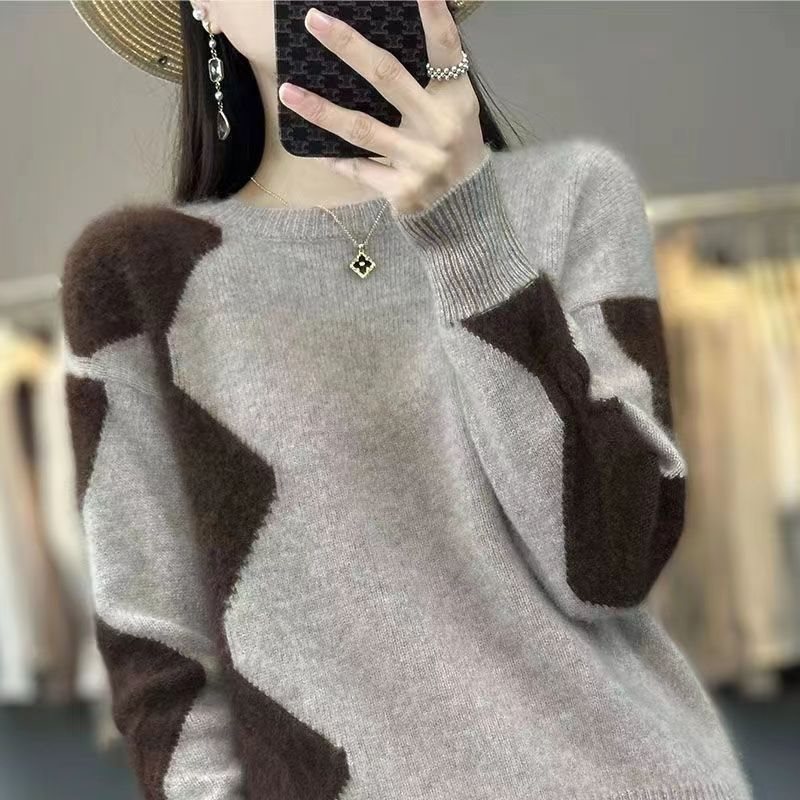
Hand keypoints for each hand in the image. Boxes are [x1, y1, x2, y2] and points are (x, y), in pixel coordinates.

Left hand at [277, 0, 486, 214]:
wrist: (466, 209)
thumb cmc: (454, 148)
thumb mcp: (455, 110)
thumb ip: (430, 81)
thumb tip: (377, 48)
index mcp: (456, 100)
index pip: (446, 49)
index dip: (434, 16)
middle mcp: (439, 127)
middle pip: (387, 78)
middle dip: (348, 47)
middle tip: (314, 21)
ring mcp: (420, 161)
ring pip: (360, 128)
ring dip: (320, 109)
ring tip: (287, 92)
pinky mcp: (402, 190)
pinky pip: (359, 170)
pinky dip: (337, 160)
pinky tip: (315, 150)